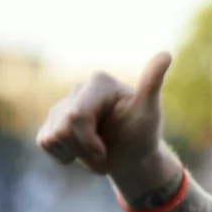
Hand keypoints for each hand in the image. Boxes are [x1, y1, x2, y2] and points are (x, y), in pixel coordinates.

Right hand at [36, 52, 171, 175]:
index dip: (89, 142)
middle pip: (63, 128)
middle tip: (104, 152)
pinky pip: (45, 142)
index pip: (77, 117)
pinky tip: (82, 150)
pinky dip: (64, 156)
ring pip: (52, 137)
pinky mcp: (51, 122)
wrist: (133, 157)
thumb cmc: (143, 133)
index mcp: (99, 82)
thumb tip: (166, 54)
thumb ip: (152, 83)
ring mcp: (61, 105)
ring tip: (97, 150)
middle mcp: (78, 89)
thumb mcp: (149, 111)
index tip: (107, 149)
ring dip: (77, 154)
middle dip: (85, 149)